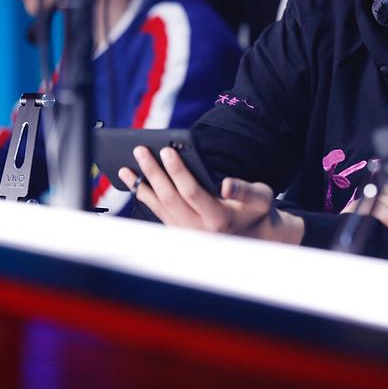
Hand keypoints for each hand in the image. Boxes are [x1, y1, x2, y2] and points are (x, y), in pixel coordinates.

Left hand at [119, 145, 303, 244]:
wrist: (255, 237)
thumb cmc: (257, 211)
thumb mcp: (261, 197)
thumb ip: (245, 190)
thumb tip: (226, 183)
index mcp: (218, 219)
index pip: (191, 192)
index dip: (178, 171)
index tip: (166, 151)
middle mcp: (198, 230)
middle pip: (169, 198)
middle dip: (153, 172)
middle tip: (140, 151)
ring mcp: (187, 234)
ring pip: (159, 208)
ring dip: (141, 186)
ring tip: (125, 168)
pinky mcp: (180, 233)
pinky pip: (158, 214)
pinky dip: (145, 197)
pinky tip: (136, 183)